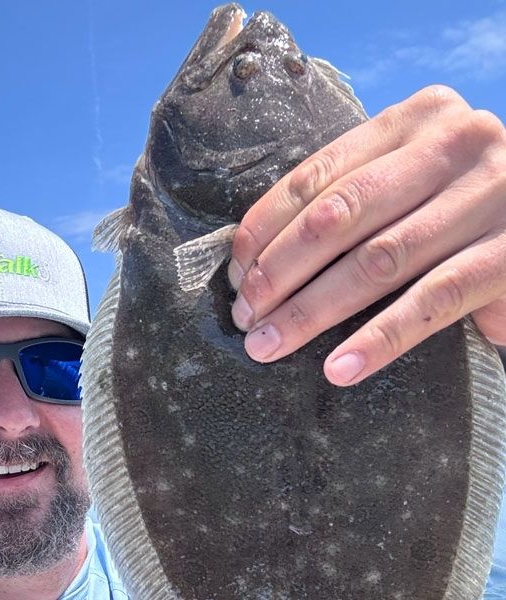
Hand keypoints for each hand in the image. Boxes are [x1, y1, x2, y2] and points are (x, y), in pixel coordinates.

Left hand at [228, 85, 505, 385]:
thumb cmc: (461, 197)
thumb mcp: (410, 173)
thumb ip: (351, 193)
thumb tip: (256, 254)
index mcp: (414, 118)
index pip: (317, 175)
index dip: (266, 226)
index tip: (235, 270)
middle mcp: (454, 144)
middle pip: (338, 216)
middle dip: (278, 271)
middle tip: (244, 315)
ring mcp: (491, 197)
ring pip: (376, 261)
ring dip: (311, 310)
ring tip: (269, 344)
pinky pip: (431, 302)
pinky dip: (379, 338)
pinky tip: (338, 368)